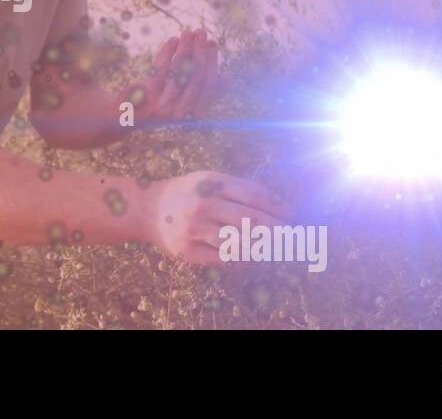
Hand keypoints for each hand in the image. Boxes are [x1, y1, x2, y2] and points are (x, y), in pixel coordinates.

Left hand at [122, 29, 222, 127]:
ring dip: (185, 47)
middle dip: (200, 50)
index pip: (209, 85)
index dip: (212, 62)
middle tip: (201, 32)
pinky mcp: (146, 94)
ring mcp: (162, 104)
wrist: (128, 117)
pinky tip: (173, 40)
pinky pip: (161, 67)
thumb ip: (204, 92)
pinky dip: (168, 51)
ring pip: (179, 70)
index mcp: (193, 116)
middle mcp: (179, 113)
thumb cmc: (161, 106)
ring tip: (188, 32)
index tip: (213, 44)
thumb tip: (229, 79)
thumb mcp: (184, 103)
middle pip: (195, 76)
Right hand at [144, 170, 290, 265]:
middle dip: (278, 230)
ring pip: (239, 243)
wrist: (147, 209)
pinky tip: (252, 257)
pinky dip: (243, 261)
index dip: (278, 206)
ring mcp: (194, 229)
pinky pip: (224, 260)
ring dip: (263, 248)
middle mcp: (203, 204)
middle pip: (251, 220)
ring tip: (277, 248)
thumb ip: (238, 190)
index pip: (254, 194)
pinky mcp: (188, 251)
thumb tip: (277, 205)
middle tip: (294, 236)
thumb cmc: (186, 193)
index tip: (293, 215)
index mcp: (211, 183)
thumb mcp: (208, 180)